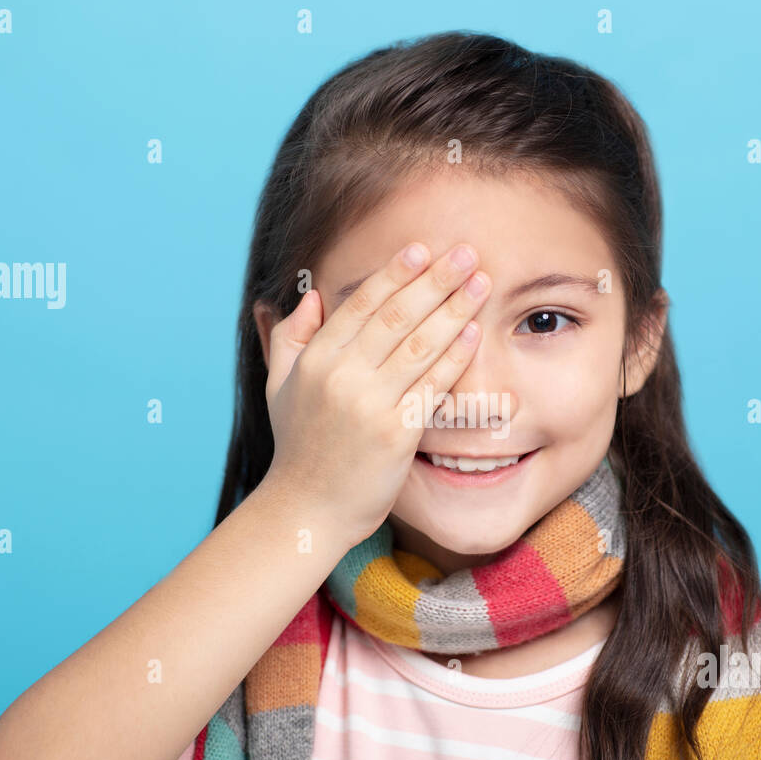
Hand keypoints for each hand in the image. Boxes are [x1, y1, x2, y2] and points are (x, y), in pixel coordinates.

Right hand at [261, 241, 490, 545]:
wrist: (306, 510)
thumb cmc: (298, 447)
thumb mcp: (280, 387)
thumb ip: (291, 338)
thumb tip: (312, 297)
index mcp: (316, 359)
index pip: (361, 304)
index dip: (395, 273)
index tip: (422, 250)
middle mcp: (341, 376)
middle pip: (397, 316)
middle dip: (435, 280)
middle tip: (467, 253)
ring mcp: (369, 405)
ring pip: (420, 346)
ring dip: (454, 310)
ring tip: (480, 284)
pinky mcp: (395, 434)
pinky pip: (432, 387)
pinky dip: (455, 358)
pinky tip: (474, 334)